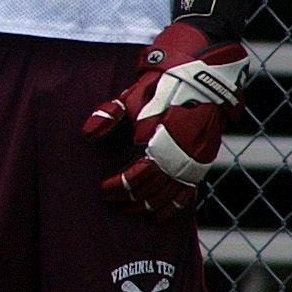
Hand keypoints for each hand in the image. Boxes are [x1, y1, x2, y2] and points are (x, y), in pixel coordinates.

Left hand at [82, 22, 246, 220]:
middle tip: (113, 200)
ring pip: (172, 195)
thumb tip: (88, 132)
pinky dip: (174, 206)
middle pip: (154, 189)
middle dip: (131, 199)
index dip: (120, 186)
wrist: (202, 77)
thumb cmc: (162, 85)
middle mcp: (181, 154)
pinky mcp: (203, 161)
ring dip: (150, 206)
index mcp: (161, 139)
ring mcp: (195, 159)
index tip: (104, 189)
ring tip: (132, 209)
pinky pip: (190, 192)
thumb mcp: (133, 95)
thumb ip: (110, 114)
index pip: (139, 175)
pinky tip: (159, 214)